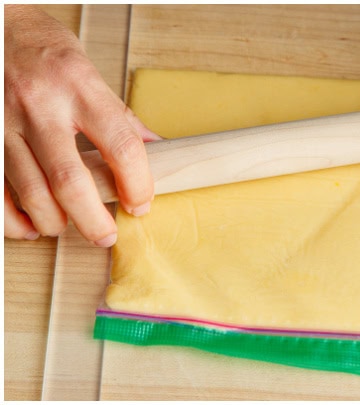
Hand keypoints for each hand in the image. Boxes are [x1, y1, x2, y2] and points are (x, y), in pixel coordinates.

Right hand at [5, 5, 159, 245]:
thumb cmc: (42, 48)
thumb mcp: (88, 70)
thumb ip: (117, 114)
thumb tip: (155, 149)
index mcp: (79, 86)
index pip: (121, 145)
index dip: (137, 183)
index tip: (141, 203)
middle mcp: (40, 106)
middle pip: (70, 180)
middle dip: (92, 218)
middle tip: (106, 234)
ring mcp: (4, 122)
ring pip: (31, 191)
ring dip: (53, 222)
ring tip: (68, 227)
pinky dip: (12, 218)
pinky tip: (28, 226)